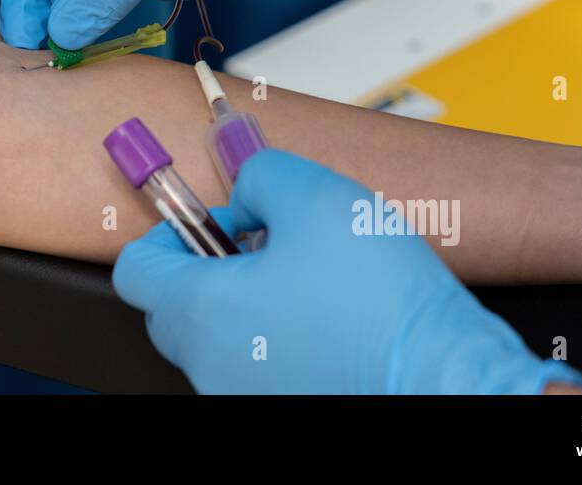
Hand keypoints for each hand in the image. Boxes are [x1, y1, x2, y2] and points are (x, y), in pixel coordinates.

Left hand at [113, 149, 581, 393]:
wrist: (444, 373)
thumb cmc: (379, 301)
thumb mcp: (313, 195)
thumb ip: (260, 175)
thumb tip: (247, 189)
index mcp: (200, 313)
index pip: (137, 269)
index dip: (170, 231)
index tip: (207, 219)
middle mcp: (211, 365)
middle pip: (175, 307)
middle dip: (211, 266)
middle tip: (265, 241)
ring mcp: (244, 395)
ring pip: (221, 338)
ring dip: (248, 302)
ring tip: (308, 277)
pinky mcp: (285, 406)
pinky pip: (259, 364)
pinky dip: (278, 336)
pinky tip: (327, 316)